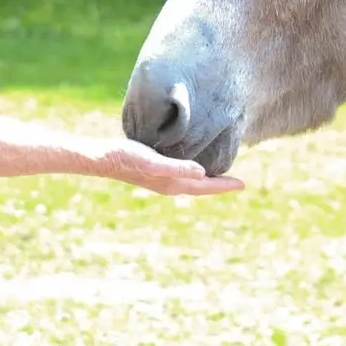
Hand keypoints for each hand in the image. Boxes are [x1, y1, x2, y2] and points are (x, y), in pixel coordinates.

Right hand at [79, 137, 243, 196]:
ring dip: (206, 179)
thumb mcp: (153, 162)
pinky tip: (192, 163)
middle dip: (219, 184)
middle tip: (237, 182)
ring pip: (192, 181)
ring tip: (219, 174)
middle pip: (201, 186)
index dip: (224, 185)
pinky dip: (193, 171)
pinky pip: (181, 173)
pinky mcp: (155, 169)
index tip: (243, 185)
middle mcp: (170, 184)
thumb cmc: (128, 158)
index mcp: (173, 184)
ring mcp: (162, 178)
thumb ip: (177, 168)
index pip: (205, 187)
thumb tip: (202, 172)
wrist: (103, 158)